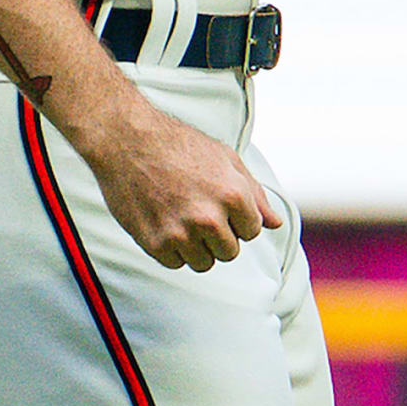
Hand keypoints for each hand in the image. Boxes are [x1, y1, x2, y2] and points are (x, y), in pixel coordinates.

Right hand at [84, 99, 282, 272]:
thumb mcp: (226, 160)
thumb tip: (276, 224)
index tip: (220, 203)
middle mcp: (209, 217)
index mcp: (233, 194)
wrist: (129, 141)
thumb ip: (255, 195)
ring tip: (183, 215)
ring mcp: (181, 233)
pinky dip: (173, 249)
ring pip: (204, 263)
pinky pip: (176, 264)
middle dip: (220, 236)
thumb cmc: (181, 146)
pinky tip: (165, 221)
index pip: (252, 232)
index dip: (238, 218)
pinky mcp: (155, 244)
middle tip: (200, 210)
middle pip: (230, 252)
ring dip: (197, 246)